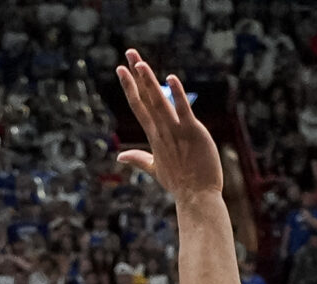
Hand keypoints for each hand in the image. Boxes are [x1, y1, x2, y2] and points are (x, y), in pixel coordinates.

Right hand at [113, 52, 222, 201]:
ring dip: (149, 81)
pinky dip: (177, 94)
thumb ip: (138, 159)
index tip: (121, 69)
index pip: (138, 106)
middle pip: (146, 98)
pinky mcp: (193, 132)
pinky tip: (170, 78)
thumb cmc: (179, 184)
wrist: (196, 197)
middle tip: (128, 53)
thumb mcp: (155, 169)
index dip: (129, 87)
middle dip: (136, 75)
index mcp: (154, 136)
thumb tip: (119, 157)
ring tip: (140, 63)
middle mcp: (162, 131)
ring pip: (159, 101)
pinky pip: (183, 110)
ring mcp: (176, 131)